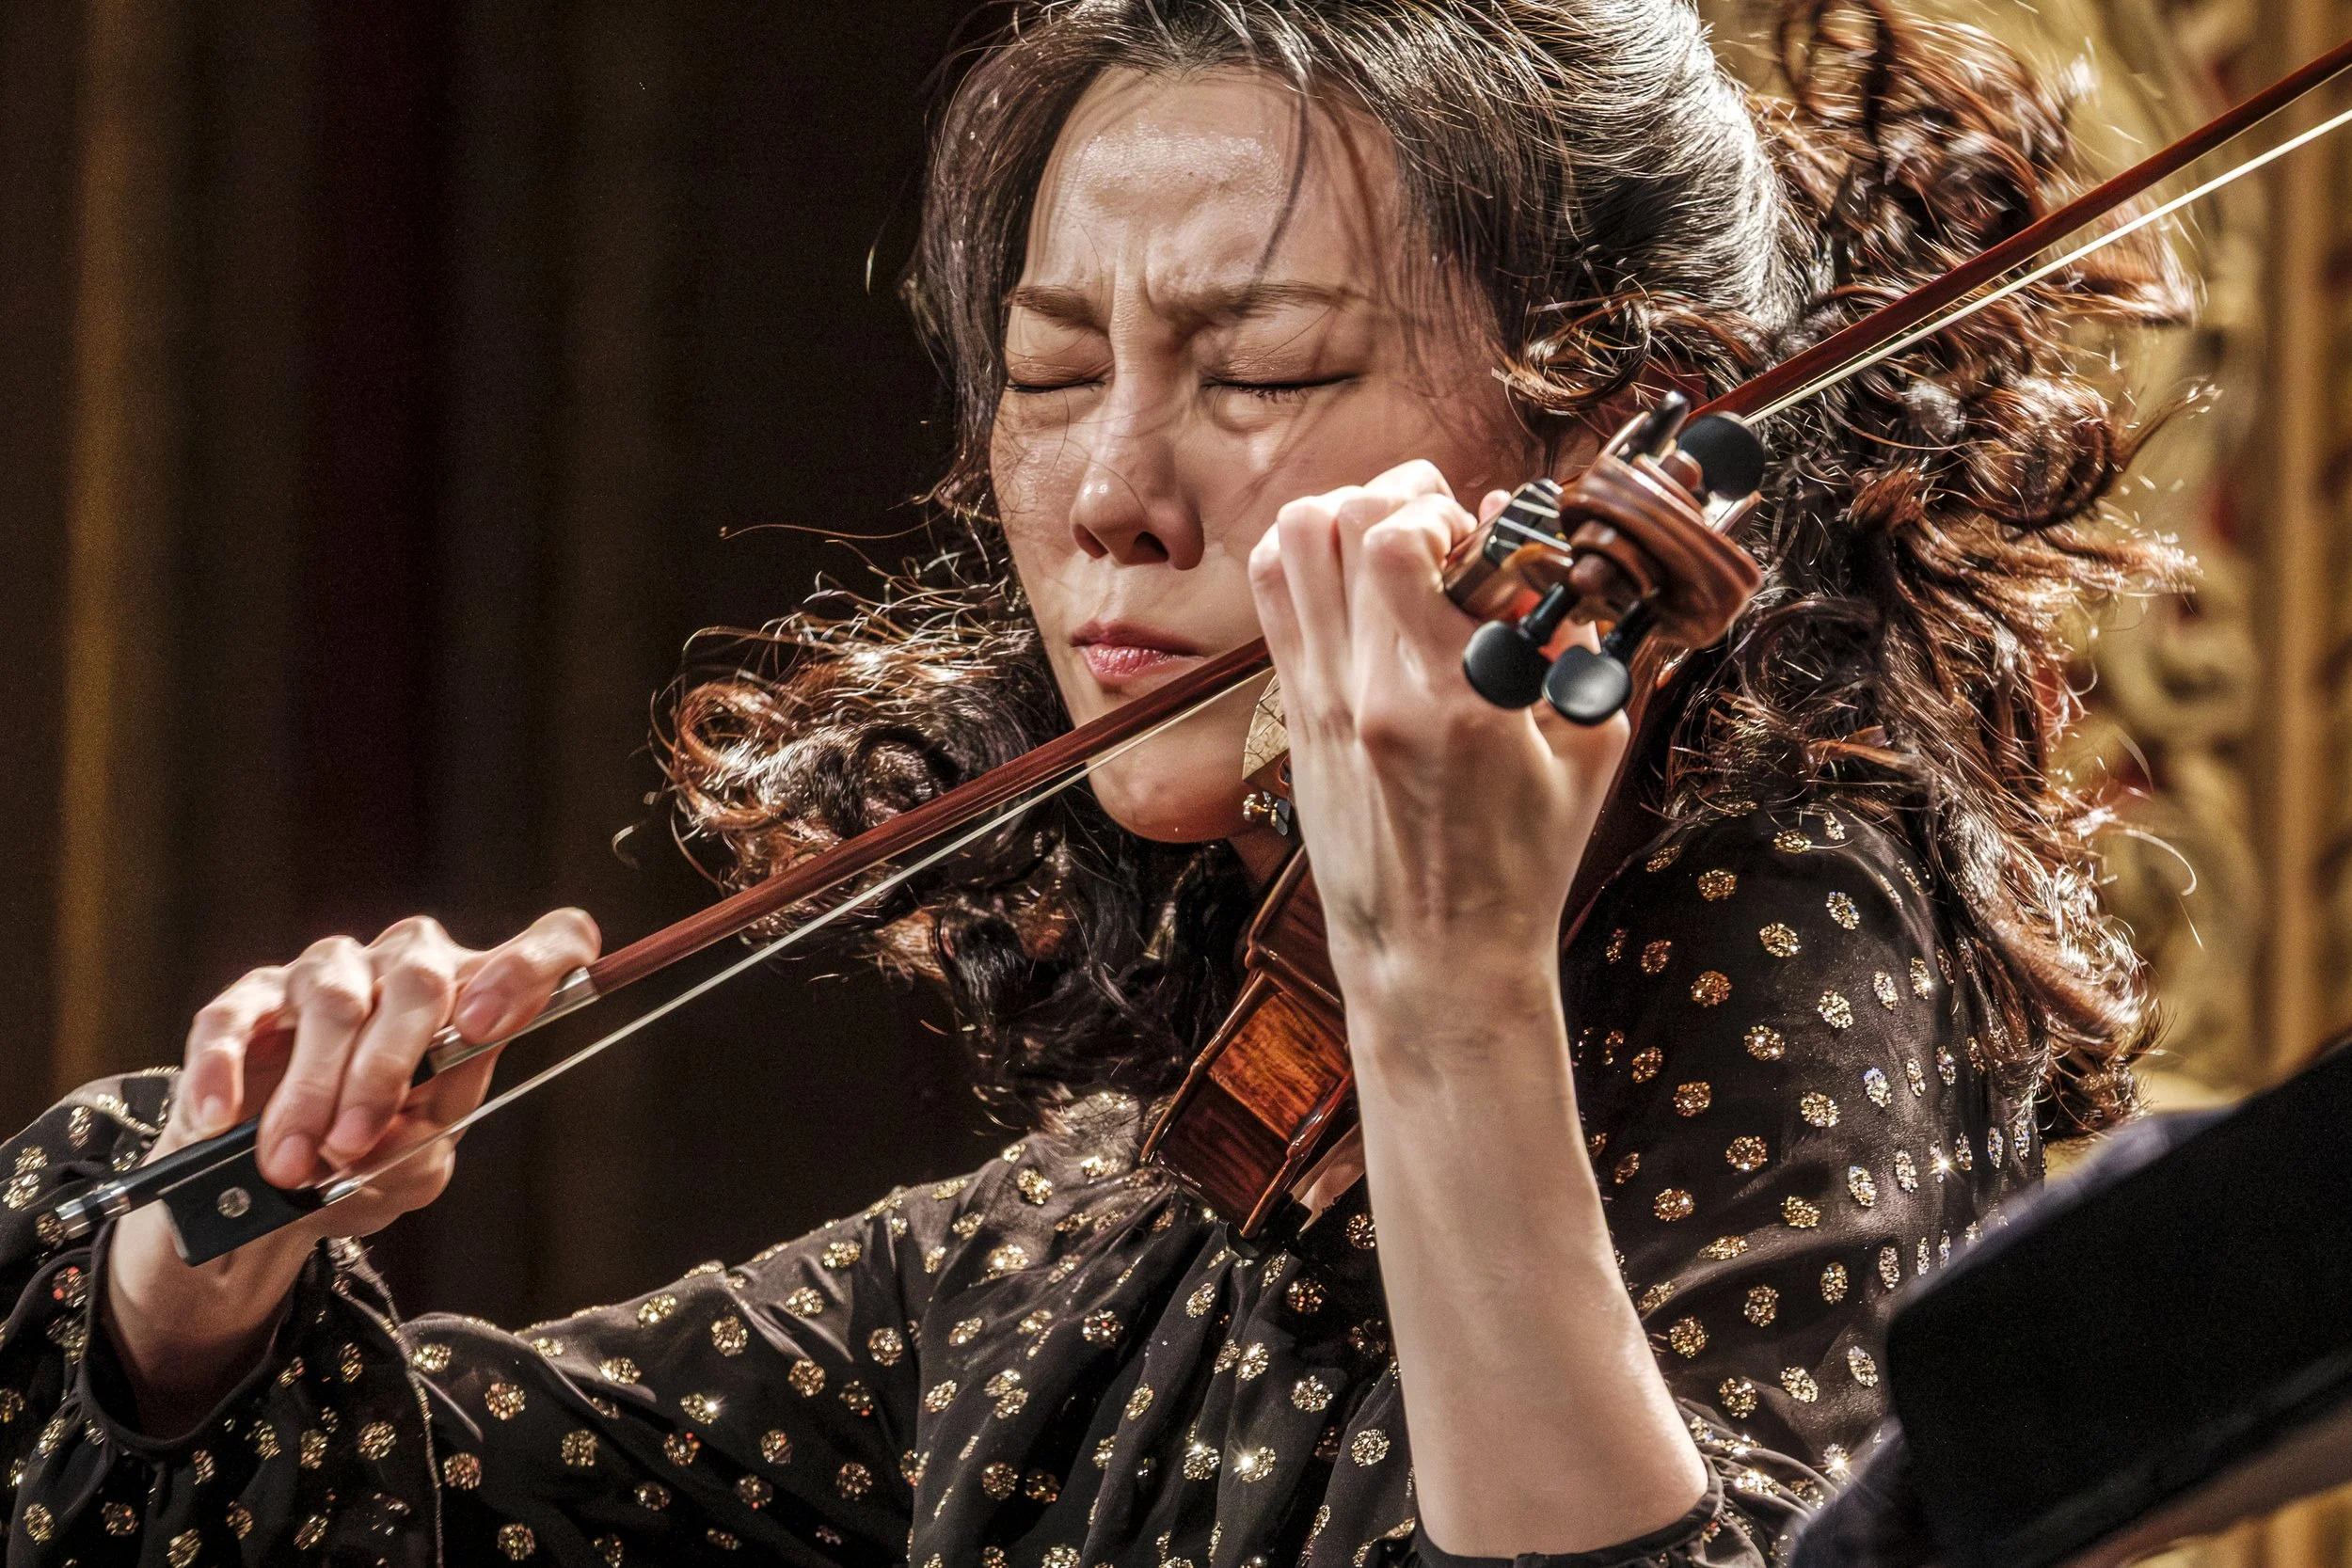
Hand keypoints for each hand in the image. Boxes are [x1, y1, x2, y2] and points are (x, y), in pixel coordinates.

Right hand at [103, 908, 598, 1434]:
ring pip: (335, 1004)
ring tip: (290, 1164)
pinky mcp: (251, 998)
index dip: (529, 970)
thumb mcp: (414, 1168)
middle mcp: (412, 966)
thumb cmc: (370, 1161)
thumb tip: (406, 1122)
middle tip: (352, 1145)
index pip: (552, 943)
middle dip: (385, 1070)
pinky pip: (236, 1018)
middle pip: (422, 981)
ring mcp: (332, 973)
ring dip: (311, 1091)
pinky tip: (220, 1120)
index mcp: (481, 999)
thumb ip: (421, 1143)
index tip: (485, 1027)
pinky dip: (223, 1071)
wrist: (274, 1189)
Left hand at [1247, 459, 1628, 1037]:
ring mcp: (1321, 704)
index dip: (1441, 510)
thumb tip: (1535, 547)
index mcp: (1453, 701)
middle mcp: (1369, 693)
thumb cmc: (1521, 865)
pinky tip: (1354, 578)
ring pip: (1289, 546)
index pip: (1403, 545)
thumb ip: (1569, 638)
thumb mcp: (1585, 748)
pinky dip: (1305, 558)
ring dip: (1344, 515)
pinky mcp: (1296, 720)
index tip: (1481, 532)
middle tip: (1443, 525)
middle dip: (1398, 494)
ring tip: (1393, 538)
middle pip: (1338, 522)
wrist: (1437, 959)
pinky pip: (1275, 600)